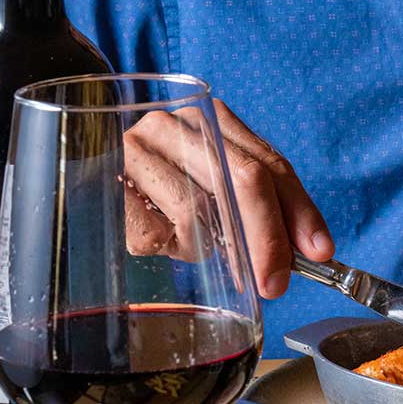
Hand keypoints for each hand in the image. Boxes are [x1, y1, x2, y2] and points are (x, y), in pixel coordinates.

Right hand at [122, 98, 333, 298]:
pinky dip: (167, 248)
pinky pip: (153, 234)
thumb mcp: (215, 189)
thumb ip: (260, 206)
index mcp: (211, 120)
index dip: (299, 211)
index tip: (318, 252)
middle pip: (242, 179)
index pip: (270, 164)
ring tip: (196, 246)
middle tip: (275, 282)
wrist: (85, 169)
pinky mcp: (105, 184)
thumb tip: (311, 250)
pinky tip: (162, 239)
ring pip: (196, 210)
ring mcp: (135, 150)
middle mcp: (173, 125)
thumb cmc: (164, 187)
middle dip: (266, 239)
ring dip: (206, 245)